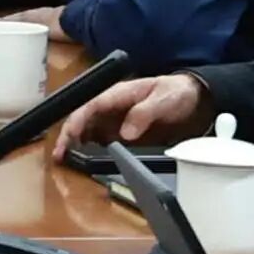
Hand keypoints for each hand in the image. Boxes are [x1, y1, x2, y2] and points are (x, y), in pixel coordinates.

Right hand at [59, 73, 211, 157]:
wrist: (194, 101)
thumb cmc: (177, 94)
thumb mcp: (163, 100)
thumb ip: (144, 113)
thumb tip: (125, 133)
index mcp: (119, 94)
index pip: (91, 106)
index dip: (78, 121)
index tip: (70, 137)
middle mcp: (112, 107)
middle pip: (84, 119)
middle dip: (69, 135)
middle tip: (59, 154)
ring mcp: (116, 120)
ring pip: (88, 130)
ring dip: (75, 143)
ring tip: (64, 160)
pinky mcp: (122, 132)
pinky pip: (101, 140)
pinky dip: (89, 149)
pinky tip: (83, 159)